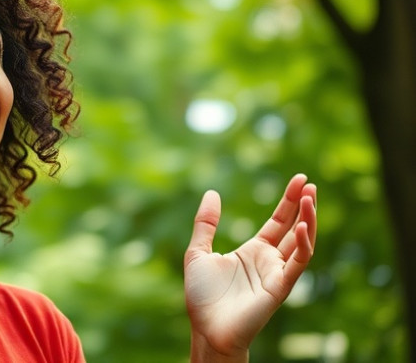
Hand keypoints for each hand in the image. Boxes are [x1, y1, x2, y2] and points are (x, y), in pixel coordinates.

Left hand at [184, 174, 316, 360]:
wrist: (206, 329)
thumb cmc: (202, 297)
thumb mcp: (197, 252)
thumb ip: (205, 224)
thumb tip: (212, 192)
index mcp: (253, 251)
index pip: (278, 221)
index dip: (289, 201)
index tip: (299, 179)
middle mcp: (269, 260)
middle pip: (293, 227)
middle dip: (303, 205)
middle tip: (309, 182)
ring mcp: (277, 273)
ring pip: (302, 243)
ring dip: (308, 220)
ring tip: (310, 197)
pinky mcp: (280, 287)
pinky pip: (297, 264)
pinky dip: (303, 245)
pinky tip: (304, 226)